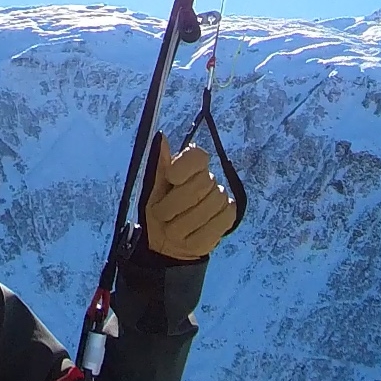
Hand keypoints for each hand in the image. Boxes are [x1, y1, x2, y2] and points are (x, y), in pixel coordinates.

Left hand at [140, 136, 236, 261]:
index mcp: (188, 166)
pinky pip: (218, 222)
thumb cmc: (157, 213)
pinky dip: (198, 234)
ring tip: (172, 229)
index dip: (184, 166)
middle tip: (162, 215)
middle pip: (201, 184)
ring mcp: (221, 197)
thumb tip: (161, 137)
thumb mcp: (151, 190)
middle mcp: (208, 178)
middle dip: (175, 204)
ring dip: (183, 223)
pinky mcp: (229, 215)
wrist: (166, 243)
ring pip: (208, 206)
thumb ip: (157, 165)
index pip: (197, 155)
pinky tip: (188, 236)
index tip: (171, 178)